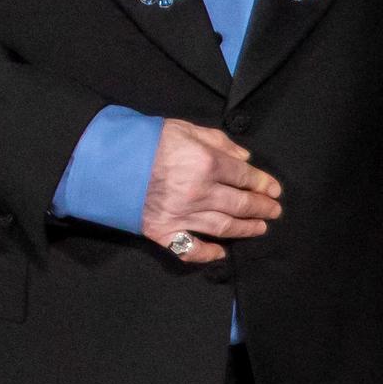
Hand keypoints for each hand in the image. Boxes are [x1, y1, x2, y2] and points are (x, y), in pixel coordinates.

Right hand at [140, 119, 283, 264]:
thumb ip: (219, 142)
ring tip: (260, 228)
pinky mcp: (162, 231)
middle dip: (262, 208)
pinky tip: (222, 253)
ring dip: (246, 229)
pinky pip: (190, 249)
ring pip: (223, 227)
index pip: (246, 177)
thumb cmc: (147, 141)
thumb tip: (245, 158)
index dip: (264, 184)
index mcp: (207, 164)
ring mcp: (181, 215)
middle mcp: (199, 193)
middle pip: (241, 204)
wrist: (107, 160)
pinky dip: (207, 254)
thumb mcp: (187, 129)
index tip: (275, 190)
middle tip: (274, 211)